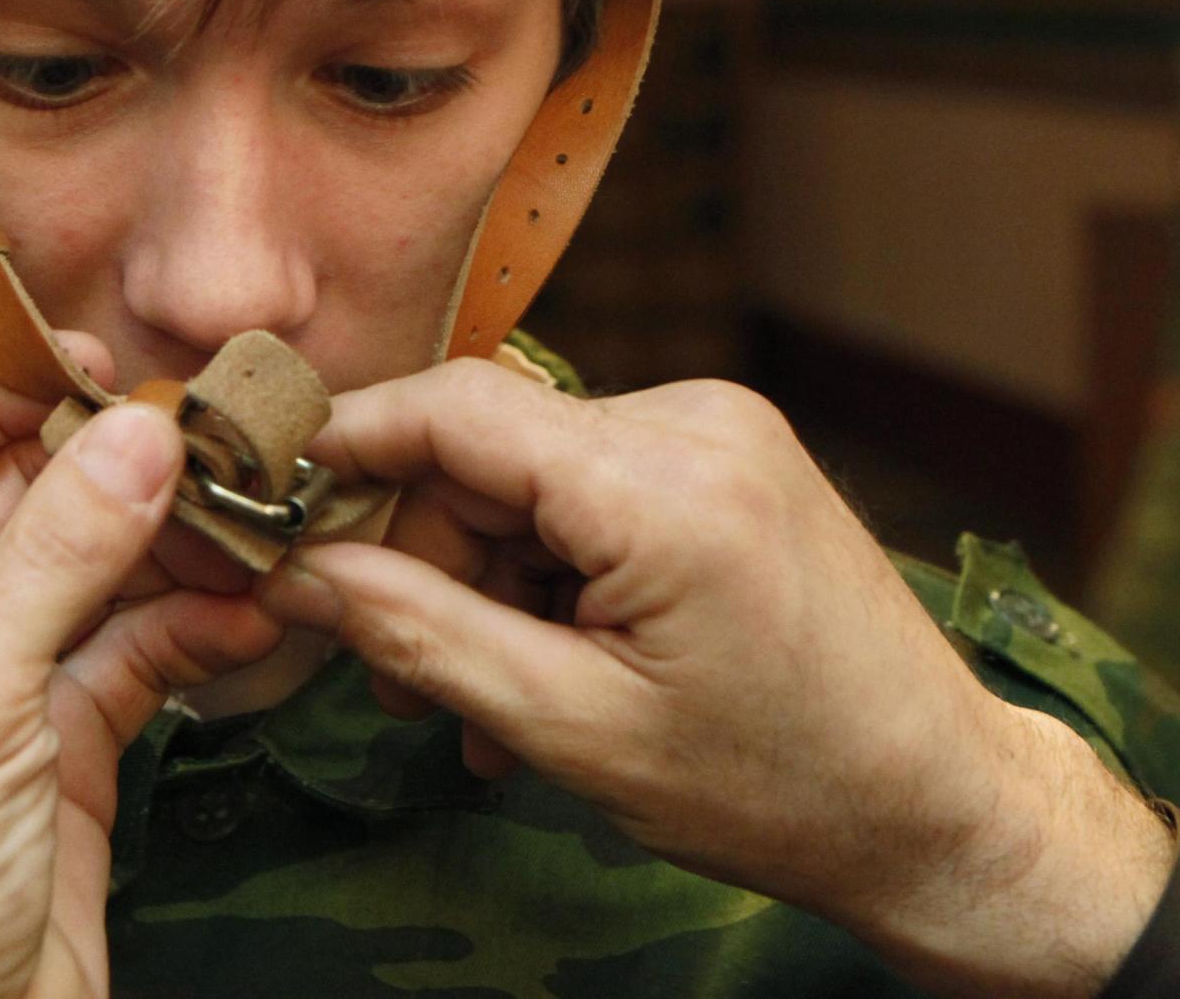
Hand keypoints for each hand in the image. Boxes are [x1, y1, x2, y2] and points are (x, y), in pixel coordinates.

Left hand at [0, 351, 281, 998]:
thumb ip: (56, 556)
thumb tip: (143, 430)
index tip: (88, 359)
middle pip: (11, 497)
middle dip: (104, 460)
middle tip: (202, 429)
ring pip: (88, 574)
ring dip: (166, 543)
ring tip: (247, 517)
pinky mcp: (67, 753)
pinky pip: (136, 658)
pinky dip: (195, 632)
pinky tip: (251, 617)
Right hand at [258, 363, 1174, 998]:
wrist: (940, 805)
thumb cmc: (776, 788)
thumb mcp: (577, 732)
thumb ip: (426, 635)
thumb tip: (303, 570)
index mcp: (665, 484)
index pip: (460, 408)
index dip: (350, 439)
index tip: (271, 489)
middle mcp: (694, 419)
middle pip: (490, 449)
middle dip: (423, 554)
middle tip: (388, 672)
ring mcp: (718, 428)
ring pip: (532, 472)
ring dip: (484, 576)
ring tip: (477, 704)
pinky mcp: (727, 452)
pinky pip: (591, 485)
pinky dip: (548, 565)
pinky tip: (540, 661)